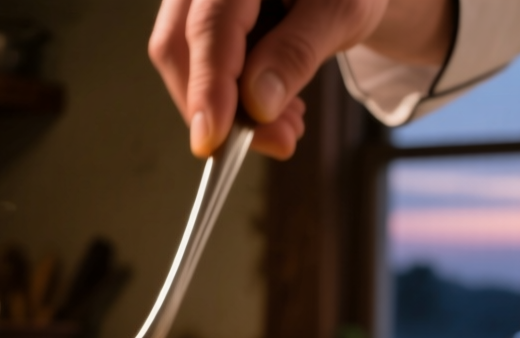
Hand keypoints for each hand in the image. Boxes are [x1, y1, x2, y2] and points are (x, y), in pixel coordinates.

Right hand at [149, 0, 451, 158]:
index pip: (210, 24)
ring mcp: (194, 1)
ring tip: (286, 126)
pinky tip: (271, 110)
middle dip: (218, 106)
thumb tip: (257, 105)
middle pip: (178, 45)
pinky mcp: (198, 22)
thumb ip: (298, 52)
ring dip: (227, 109)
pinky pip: (196, 66)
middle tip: (276, 142)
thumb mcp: (341, 13)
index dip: (209, 85)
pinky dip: (229, 100)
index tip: (215, 137)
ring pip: (181, 62)